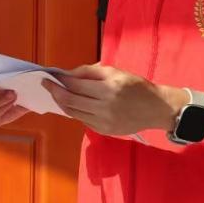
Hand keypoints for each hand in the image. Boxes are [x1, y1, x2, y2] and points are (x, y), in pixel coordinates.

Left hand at [44, 65, 182, 136]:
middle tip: (47, 85)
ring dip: (62, 102)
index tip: (49, 77)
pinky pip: (82, 120)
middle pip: (70, 100)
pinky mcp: (104, 130)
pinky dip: (75, 111)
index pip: (76, 85)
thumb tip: (68, 74)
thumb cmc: (136, 86)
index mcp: (109, 88)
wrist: (157, 109)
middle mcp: (105, 107)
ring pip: (73, 112)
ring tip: (56, 94)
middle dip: (55, 92)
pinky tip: (72, 104)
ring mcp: (104, 121)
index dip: (60, 81)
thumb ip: (90, 72)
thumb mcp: (116, 72)